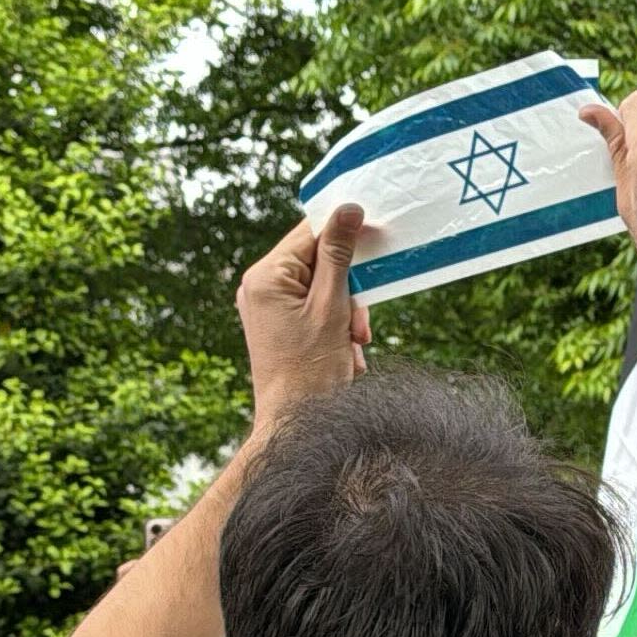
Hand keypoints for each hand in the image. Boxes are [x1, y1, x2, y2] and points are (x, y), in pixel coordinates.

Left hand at [235, 204, 367, 426]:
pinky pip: (317, 311)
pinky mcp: (278, 326)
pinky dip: (337, 330)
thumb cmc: (311, 372)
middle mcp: (260, 287)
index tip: (377, 240)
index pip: (310, 233)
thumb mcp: (332, 307)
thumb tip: (348, 208)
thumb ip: (340, 255)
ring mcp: (268, 308)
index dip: (346, 236)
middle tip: (359, 326)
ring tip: (352, 346)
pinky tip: (344, 356)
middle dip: (349, 293)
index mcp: (266, 277)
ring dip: (348, 315)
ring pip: (324, 290)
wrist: (296, 427)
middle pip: (320, 263)